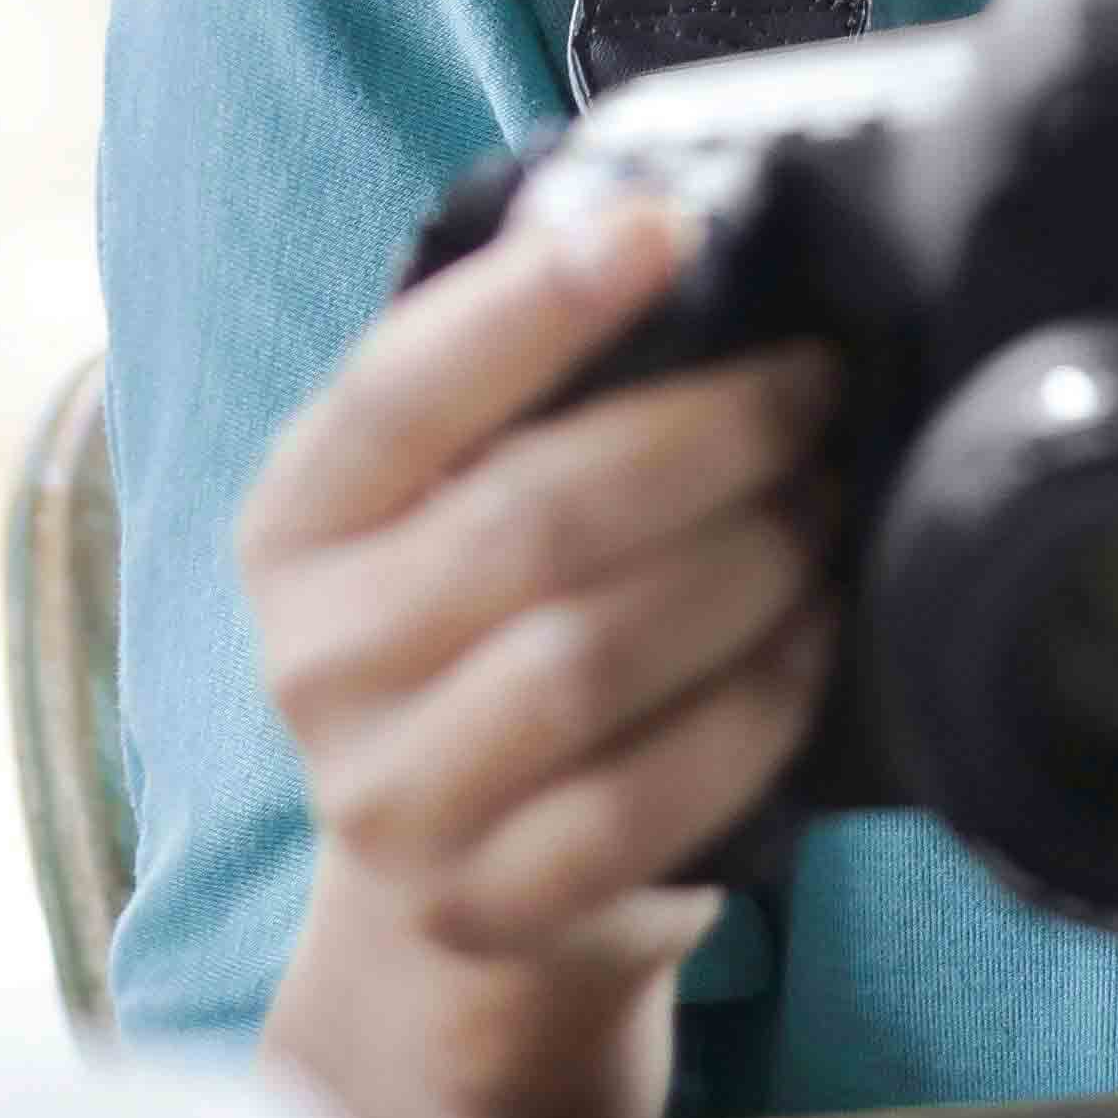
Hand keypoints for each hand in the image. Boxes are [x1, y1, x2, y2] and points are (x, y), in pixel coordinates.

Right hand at [239, 185, 844, 1117]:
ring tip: (822, 504)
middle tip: (811, 389)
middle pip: (530, 522)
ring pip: (590, 659)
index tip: (665, 224)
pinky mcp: (487, 906)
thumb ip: (518, 377)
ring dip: (744, 565)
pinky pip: (645, 799)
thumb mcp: (455, 491)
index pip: (401, 388)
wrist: (463, 876)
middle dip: (707, 436)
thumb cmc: (488, 623)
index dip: (533, 302)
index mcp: (295, 521)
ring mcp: (388, 802)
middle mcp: (312, 662)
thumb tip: (639, 211)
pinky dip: (753, 705)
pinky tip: (811, 638)